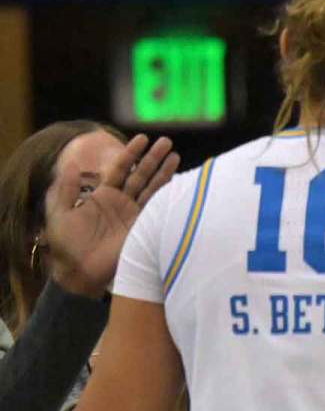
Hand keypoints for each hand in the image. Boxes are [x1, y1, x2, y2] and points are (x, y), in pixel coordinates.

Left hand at [45, 134, 179, 297]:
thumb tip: (69, 164)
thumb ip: (65, 190)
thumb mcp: (59, 213)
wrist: (80, 272)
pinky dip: (168, 196)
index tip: (143, 138)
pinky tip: (179, 184)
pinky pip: (158, 208)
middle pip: (141, 174)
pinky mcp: (143, 228)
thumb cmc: (67, 245)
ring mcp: (135, 215)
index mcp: (104, 195)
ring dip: (165, 172)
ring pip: (153, 188)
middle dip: (154, 158)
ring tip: (176, 155)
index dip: (131, 153)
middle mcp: (122, 202)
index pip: (120, 168)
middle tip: (167, 141)